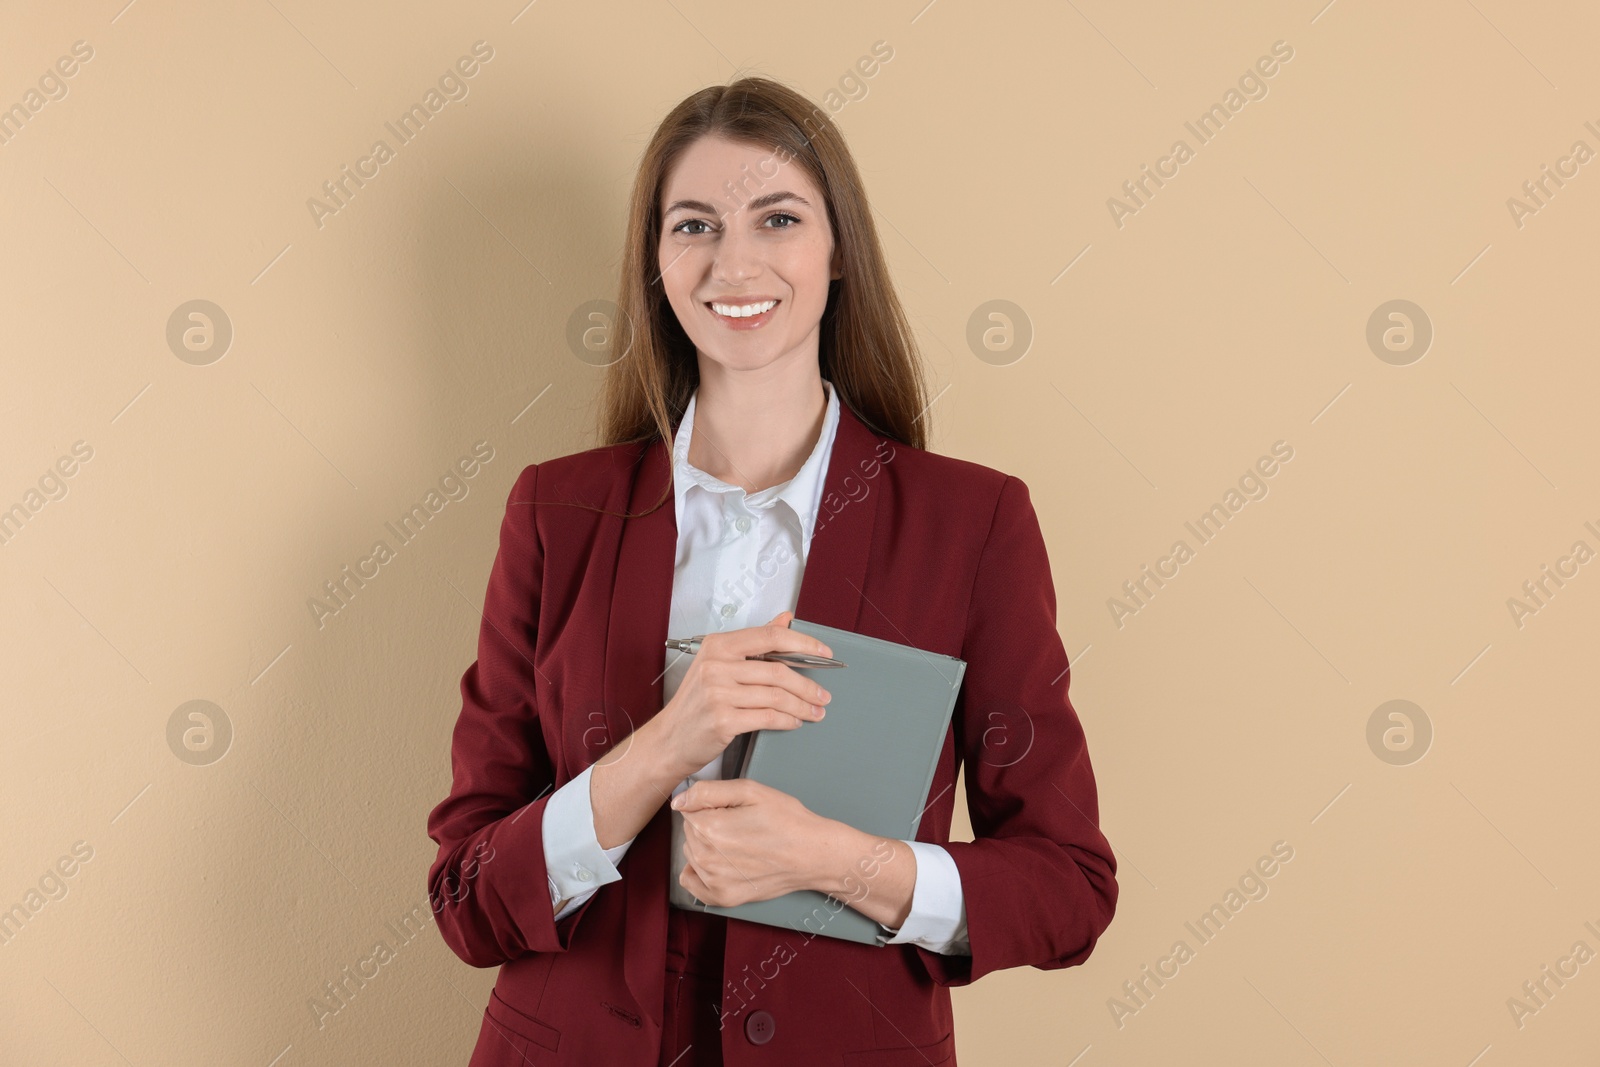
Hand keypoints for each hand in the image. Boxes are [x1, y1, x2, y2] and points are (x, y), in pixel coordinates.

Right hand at [651, 611, 833, 781]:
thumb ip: (754, 641)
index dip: (803, 643)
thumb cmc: (696, 703)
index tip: (824, 652)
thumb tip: (785, 618)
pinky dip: (787, 721)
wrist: (670, 739)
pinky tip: (794, 722)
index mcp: (718, 646)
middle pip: (778, 671)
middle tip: (822, 695)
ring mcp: (718, 694)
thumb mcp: (718, 664)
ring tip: (814, 711)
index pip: (770, 637)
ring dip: (802, 706)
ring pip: (777, 696)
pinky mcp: (723, 720)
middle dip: (808, 686)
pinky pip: (768, 718)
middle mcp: (716, 666)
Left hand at [671, 778, 842, 906]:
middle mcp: (707, 858)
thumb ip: (708, 791)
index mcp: (710, 829)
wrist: (813, 855)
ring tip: (739, 843)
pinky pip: (691, 881)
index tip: (734, 810)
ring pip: (692, 853)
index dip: (711, 806)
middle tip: (740, 825)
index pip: (688, 810)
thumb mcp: (751, 791)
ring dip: (707, 846)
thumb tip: (678, 801)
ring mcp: (713, 882)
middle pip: (689, 832)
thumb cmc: (787, 820)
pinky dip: (700, 871)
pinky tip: (722, 862)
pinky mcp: (722, 898)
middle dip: (707, 824)